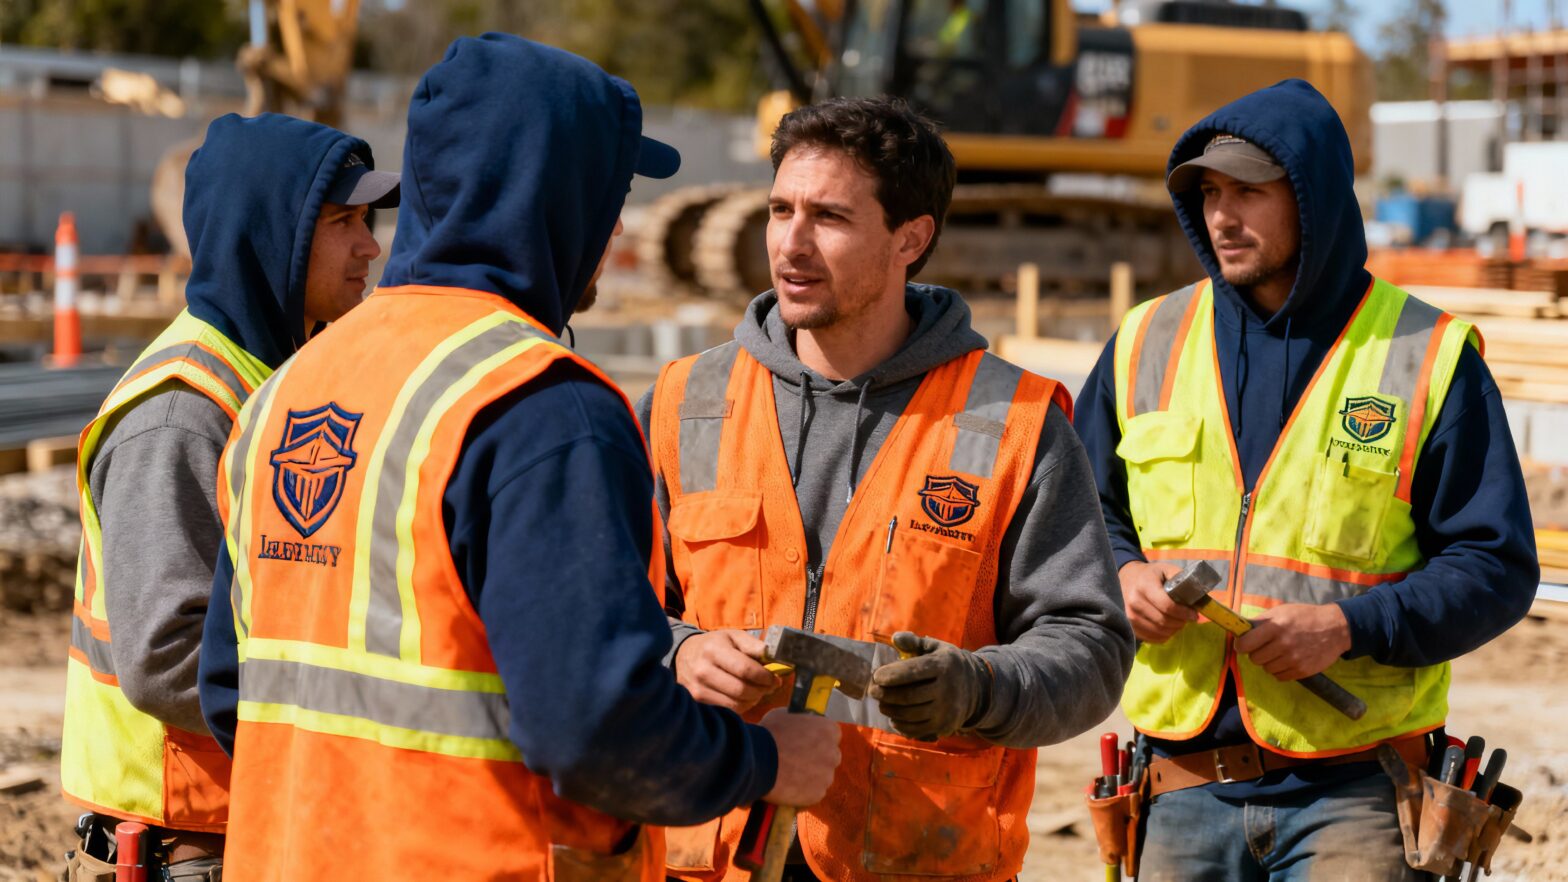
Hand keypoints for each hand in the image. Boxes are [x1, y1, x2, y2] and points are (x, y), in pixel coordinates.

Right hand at [673, 629, 779, 711]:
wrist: (684, 655)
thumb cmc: (714, 644)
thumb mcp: (733, 636)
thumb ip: (753, 645)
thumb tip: (775, 657)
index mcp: (713, 650)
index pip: (745, 669)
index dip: (765, 676)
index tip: (775, 677)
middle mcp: (703, 670)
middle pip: (741, 690)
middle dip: (762, 690)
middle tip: (770, 686)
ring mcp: (698, 689)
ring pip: (736, 704)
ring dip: (754, 700)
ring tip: (758, 690)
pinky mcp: (697, 702)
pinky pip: (728, 711)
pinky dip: (742, 705)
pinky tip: (744, 696)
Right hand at [759, 707, 840, 805]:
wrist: (757, 761)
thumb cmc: (769, 734)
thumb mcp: (785, 715)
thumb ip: (799, 721)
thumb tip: (799, 724)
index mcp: (828, 730)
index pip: (832, 734)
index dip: (818, 738)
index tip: (807, 742)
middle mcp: (833, 753)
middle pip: (830, 756)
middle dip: (818, 758)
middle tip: (798, 760)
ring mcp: (827, 776)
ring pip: (822, 777)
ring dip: (811, 776)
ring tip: (789, 775)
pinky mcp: (818, 794)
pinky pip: (813, 793)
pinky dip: (803, 791)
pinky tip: (788, 786)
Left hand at [867, 632, 992, 740]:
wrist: (976, 687)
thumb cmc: (947, 664)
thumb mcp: (935, 647)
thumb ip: (914, 642)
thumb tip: (895, 638)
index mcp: (943, 666)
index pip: (913, 672)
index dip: (891, 675)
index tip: (876, 677)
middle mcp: (947, 689)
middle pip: (908, 696)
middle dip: (885, 694)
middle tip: (873, 691)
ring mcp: (946, 710)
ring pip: (910, 714)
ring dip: (890, 710)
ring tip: (881, 703)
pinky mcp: (944, 726)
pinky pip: (917, 729)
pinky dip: (901, 725)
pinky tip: (893, 717)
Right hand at [1120, 561, 1193, 643]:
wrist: (1126, 578)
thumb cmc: (1150, 575)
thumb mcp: (1166, 569)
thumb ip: (1182, 580)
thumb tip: (1200, 598)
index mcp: (1145, 585)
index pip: (1167, 606)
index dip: (1184, 613)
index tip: (1194, 614)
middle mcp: (1134, 601)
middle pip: (1163, 621)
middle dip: (1180, 622)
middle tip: (1187, 617)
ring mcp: (1129, 616)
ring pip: (1159, 631)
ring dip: (1173, 630)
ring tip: (1178, 621)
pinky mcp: (1129, 626)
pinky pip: (1151, 638)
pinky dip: (1164, 635)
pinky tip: (1167, 627)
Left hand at [1234, 603, 1351, 680]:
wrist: (1335, 629)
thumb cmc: (1305, 617)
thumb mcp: (1281, 611)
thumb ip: (1260, 621)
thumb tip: (1239, 627)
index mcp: (1275, 626)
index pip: (1246, 644)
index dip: (1241, 645)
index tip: (1243, 644)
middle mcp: (1283, 644)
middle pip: (1255, 659)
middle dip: (1256, 653)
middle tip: (1265, 647)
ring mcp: (1293, 659)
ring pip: (1266, 669)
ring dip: (1269, 662)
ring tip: (1279, 652)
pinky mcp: (1302, 671)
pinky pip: (1279, 677)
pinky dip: (1280, 670)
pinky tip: (1287, 660)